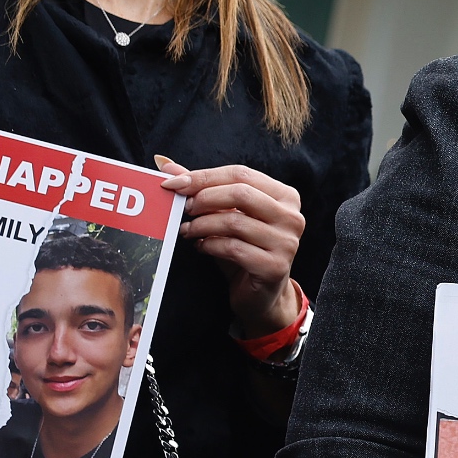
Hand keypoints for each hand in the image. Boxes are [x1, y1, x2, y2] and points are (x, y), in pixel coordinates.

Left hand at [155, 156, 305, 335]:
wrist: (262, 294)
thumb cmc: (245, 248)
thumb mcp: (227, 215)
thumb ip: (201, 188)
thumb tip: (165, 164)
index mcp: (285, 196)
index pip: (241, 174)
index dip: (204, 176)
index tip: (174, 183)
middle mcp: (292, 217)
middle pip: (241, 193)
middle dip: (204, 198)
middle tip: (183, 208)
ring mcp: (286, 242)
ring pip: (234, 222)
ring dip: (202, 224)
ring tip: (188, 230)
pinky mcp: (275, 266)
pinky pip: (234, 248)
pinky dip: (210, 245)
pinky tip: (201, 246)